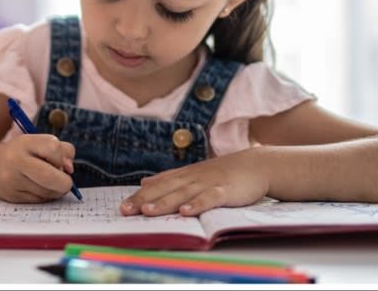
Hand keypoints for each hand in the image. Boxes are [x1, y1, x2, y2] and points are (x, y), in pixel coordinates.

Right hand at [0, 134, 76, 202]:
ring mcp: (12, 180)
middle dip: (65, 182)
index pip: (53, 147)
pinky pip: (40, 201)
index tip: (56, 159)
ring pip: (49, 192)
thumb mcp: (39, 143)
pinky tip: (36, 188)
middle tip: (63, 181)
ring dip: (55, 190)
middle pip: (51, 177)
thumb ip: (63, 150)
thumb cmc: (23, 153)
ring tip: (46, 182)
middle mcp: (15, 160)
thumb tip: (69, 170)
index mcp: (25, 142)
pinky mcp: (12, 197)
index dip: (61, 157)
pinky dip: (45, 196)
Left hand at [120, 147, 270, 216]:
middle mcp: (191, 178)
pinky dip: (197, 205)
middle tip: (125, 210)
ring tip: (147, 211)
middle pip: (164, 189)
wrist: (255, 165)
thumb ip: (169, 178)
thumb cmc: (223, 172)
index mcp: (183, 176)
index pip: (156, 186)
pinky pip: (209, 198)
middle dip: (144, 200)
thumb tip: (144, 182)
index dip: (139, 196)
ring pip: (182, 193)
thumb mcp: (192, 173)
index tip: (122, 207)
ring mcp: (208, 183)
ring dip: (164, 202)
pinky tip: (185, 212)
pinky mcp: (225, 191)